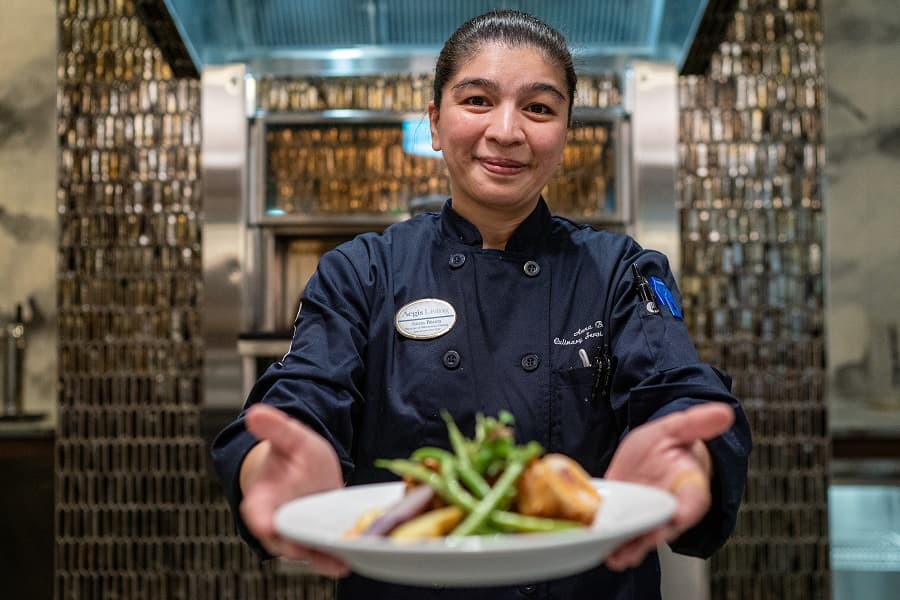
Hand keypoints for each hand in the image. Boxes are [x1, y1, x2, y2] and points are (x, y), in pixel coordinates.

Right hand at [239, 403, 347, 575]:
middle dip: (294, 547)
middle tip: (310, 550)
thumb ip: (275, 429)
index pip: (256, 511)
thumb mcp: (291, 438)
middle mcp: (276, 521)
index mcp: (262, 497)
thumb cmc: (292, 456)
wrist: (304, 470)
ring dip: (319, 558)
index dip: (260, 518)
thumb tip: (256, 412)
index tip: (265, 525)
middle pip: (281, 540)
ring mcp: (296, 534)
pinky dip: (331, 560)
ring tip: (337, 562)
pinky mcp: (315, 540)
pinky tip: (347, 562)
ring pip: (304, 552)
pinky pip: (321, 554)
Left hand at [602, 402, 733, 570]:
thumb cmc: (669, 445)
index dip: (688, 509)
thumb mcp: (677, 428)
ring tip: (615, 556)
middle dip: (652, 537)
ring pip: (641, 536)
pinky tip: (597, 545)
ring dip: (629, 547)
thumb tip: (725, 412)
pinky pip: (620, 531)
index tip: (680, 516)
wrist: (651, 453)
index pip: (695, 501)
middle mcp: (670, 508)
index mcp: (691, 488)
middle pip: (665, 527)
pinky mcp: (625, 516)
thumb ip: (697, 423)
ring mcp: (646, 515)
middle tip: (641, 544)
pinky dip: (610, 540)